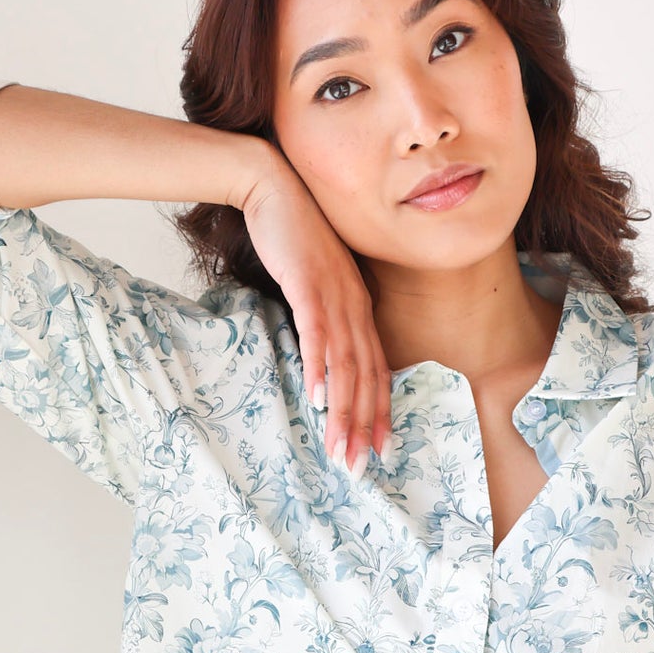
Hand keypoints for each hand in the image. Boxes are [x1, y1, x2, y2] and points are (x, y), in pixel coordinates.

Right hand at [237, 155, 391, 471]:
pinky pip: (318, 336)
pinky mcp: (308, 285)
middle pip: (366, 377)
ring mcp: (334, 296)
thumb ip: (323, 314)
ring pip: (346, 366)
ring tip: (340, 449)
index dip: (379, 411)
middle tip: (361, 467)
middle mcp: (354, 306)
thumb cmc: (293, 236)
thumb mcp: (315, 281)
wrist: (274, 186)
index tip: (379, 448)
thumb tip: (321, 351)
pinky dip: (320, 369)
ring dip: (344, 412)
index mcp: (358, 308)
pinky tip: (318, 399)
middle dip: (364, 426)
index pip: (376, 369)